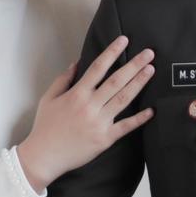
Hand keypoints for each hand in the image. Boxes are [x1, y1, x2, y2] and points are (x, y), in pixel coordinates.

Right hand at [16, 36, 154, 191]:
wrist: (44, 156)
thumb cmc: (45, 127)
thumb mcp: (48, 99)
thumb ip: (63, 79)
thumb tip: (76, 63)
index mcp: (77, 94)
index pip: (98, 68)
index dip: (112, 52)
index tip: (124, 40)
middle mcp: (90, 106)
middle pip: (116, 81)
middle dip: (134, 65)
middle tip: (149, 53)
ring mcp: (99, 122)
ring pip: (123, 99)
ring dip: (139, 83)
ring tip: (151, 70)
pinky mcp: (105, 139)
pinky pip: (125, 127)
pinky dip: (139, 119)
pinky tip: (151, 110)